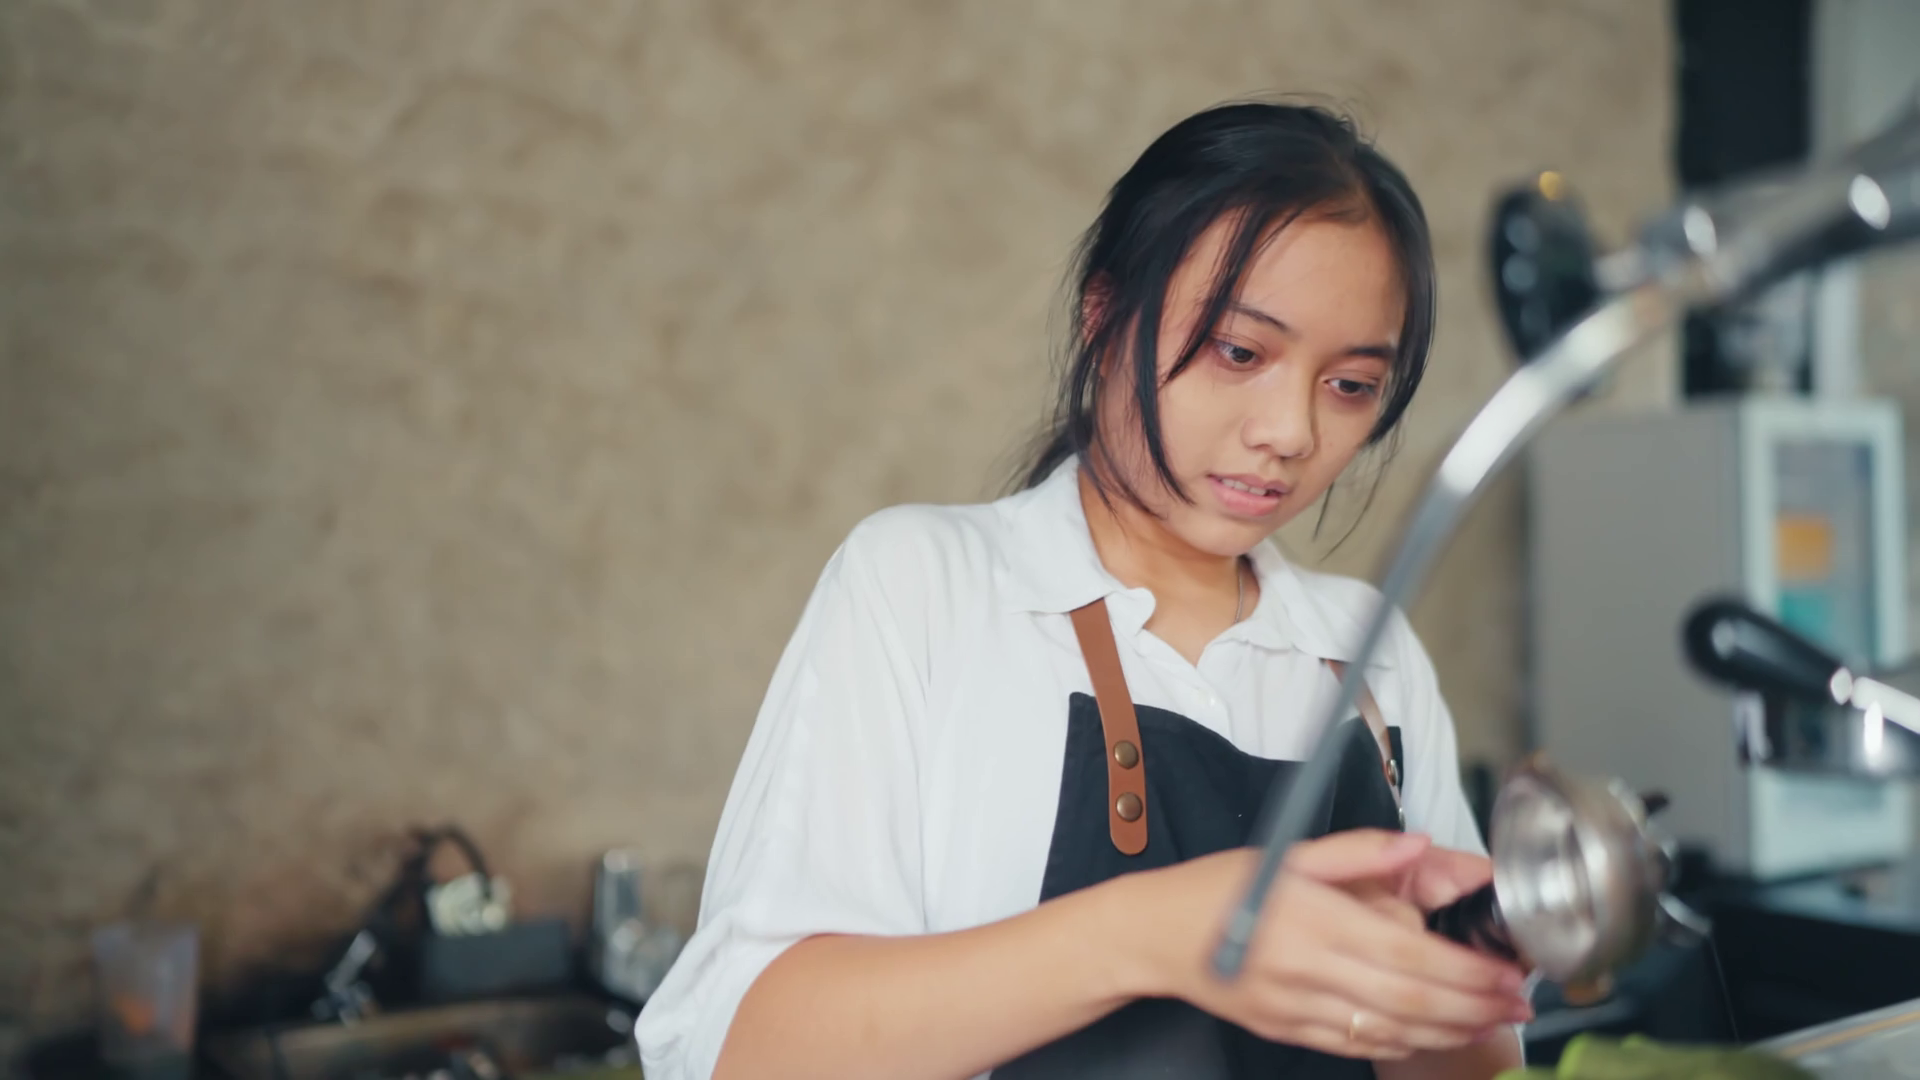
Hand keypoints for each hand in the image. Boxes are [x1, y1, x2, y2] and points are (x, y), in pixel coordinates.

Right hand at [1120, 831, 1531, 1060]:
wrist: (1154, 936)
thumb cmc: (1218, 888)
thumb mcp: (1287, 853)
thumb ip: (1358, 850)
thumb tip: (1419, 845)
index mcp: (1311, 917)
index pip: (1407, 954)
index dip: (1466, 971)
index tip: (1507, 971)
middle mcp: (1307, 967)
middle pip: (1409, 1000)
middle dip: (1473, 1005)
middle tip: (1517, 1002)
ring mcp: (1296, 1007)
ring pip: (1389, 1029)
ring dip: (1450, 1030)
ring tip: (1491, 1021)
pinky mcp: (1287, 1030)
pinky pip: (1356, 1044)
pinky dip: (1403, 1042)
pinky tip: (1433, 1034)